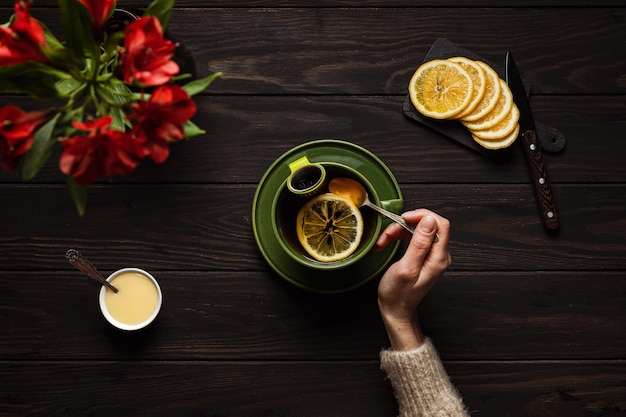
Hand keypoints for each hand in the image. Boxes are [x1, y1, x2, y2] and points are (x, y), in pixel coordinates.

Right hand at [374, 209, 450, 350]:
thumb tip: (429, 221)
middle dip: (404, 225)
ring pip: (417, 230)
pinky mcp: (423, 255)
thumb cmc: (398, 294)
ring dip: (398, 231)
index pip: (440, 224)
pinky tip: (387, 243)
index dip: (422, 216)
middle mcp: (439, 255)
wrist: (396, 310)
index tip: (404, 219)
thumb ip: (419, 244)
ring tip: (383, 242)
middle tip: (388, 234)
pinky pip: (413, 237)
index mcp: (438, 258)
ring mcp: (432, 255)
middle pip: (427, 225)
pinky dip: (399, 237)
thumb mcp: (406, 268)